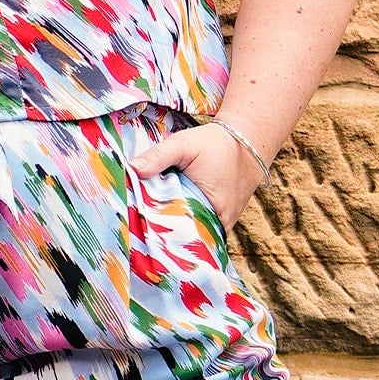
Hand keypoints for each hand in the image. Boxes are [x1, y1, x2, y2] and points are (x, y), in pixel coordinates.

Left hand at [132, 119, 264, 232]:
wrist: (247, 142)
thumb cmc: (214, 144)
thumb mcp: (183, 144)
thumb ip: (158, 156)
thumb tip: (131, 169)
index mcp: (211, 209)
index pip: (178, 232)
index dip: (157, 231)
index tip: (137, 226)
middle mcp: (220, 223)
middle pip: (185, 237)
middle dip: (164, 233)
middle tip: (139, 227)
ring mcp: (223, 225)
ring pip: (193, 235)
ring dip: (176, 229)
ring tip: (151, 226)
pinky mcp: (223, 221)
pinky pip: (201, 230)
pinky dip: (187, 225)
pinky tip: (170, 218)